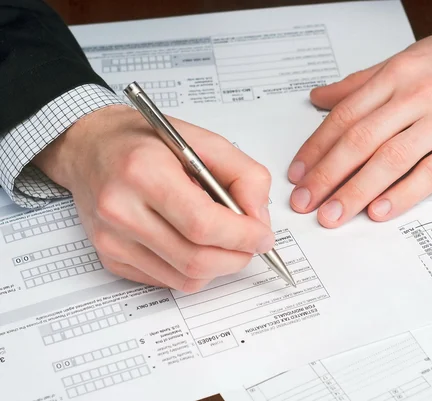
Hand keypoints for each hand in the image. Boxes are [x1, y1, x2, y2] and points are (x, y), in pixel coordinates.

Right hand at [34, 105, 273, 291]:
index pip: (203, 224)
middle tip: (252, 244)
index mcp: (143, 172)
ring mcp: (112, 239)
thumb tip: (259, 218)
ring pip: (185, 278)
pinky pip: (167, 281)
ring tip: (225, 241)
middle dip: (237, 257)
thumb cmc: (144, 142)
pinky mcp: (110, 258)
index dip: (242, 237)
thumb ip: (243, 175)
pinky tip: (194, 244)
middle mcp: (120, 209)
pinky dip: (193, 270)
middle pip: (196, 259)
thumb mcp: (203, 141)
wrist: (89, 147)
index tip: (263, 236)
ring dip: (219, 267)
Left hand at [287, 15, 431, 226]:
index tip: (297, 173)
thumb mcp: (408, 59)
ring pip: (391, 159)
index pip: (345, 116)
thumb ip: (361, 82)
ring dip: (356, 191)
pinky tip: (380, 211)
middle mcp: (417, 95)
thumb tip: (320, 98)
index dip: (316, 147)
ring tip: (332, 215)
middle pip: (361, 140)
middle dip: (327, 175)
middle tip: (304, 202)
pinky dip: (404, 194)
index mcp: (397, 75)